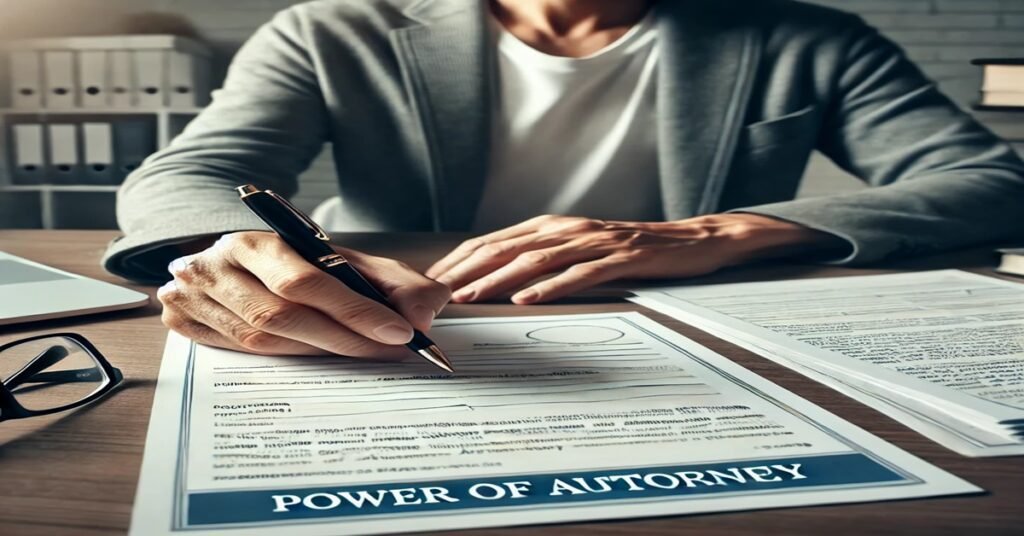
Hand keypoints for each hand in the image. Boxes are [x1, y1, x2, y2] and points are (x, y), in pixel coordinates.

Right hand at [157, 231, 451, 356]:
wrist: (236, 266)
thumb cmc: (301, 266)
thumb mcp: (352, 263)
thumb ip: (397, 283)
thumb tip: (421, 317)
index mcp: (255, 241)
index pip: (305, 280)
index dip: (354, 310)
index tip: (400, 333)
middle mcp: (215, 267)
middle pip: (281, 316)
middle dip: (344, 339)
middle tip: (389, 352)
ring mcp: (192, 298)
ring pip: (261, 342)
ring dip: (320, 355)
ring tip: (367, 358)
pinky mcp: (182, 324)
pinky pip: (237, 357)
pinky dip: (285, 365)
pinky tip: (321, 365)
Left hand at [427, 214, 842, 303]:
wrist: (693, 241)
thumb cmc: (632, 249)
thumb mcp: (581, 248)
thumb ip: (545, 259)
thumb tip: (500, 283)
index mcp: (553, 226)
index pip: (493, 241)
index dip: (461, 260)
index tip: (432, 282)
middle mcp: (568, 228)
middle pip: (506, 246)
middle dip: (468, 270)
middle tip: (438, 294)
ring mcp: (595, 241)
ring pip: (536, 259)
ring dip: (499, 279)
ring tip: (473, 297)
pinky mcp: (622, 257)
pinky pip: (581, 272)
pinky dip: (552, 286)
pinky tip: (529, 300)